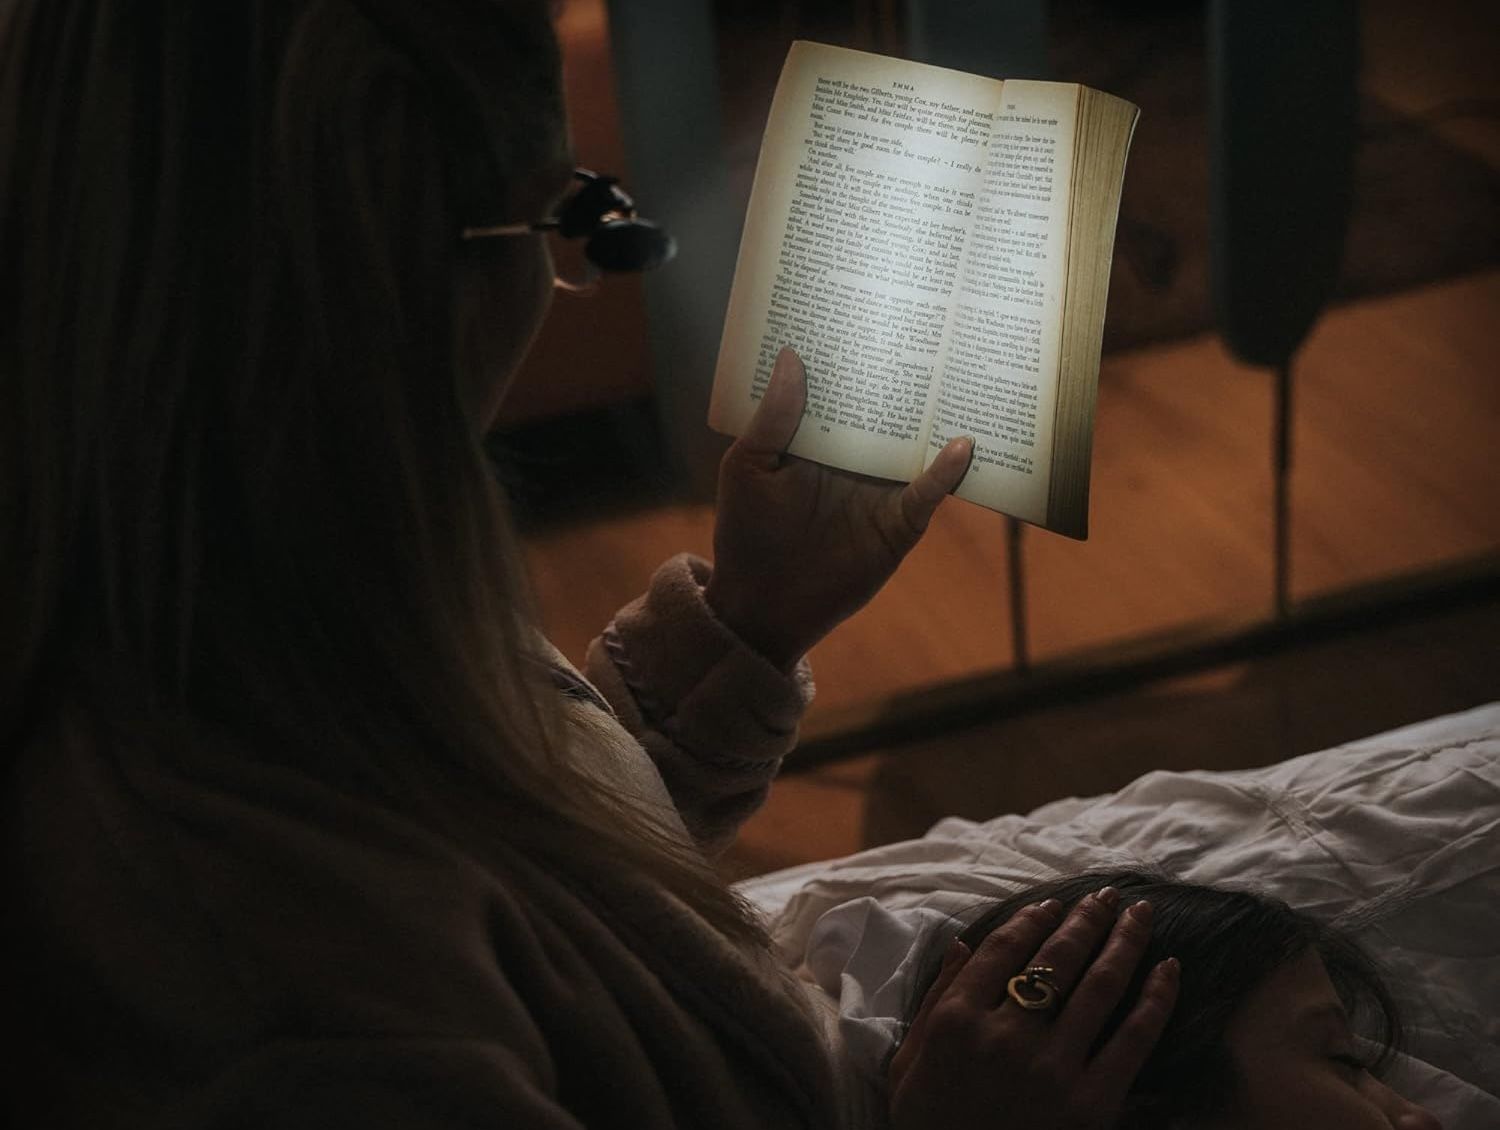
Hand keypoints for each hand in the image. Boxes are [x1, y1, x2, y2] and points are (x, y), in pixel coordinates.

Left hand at [703, 346, 973, 669]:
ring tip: (965, 375)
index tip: (873, 310)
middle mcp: (855, 458)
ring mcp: (880, 488)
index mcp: (818, 439)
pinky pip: (926, 493)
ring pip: (915, 445)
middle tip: (932, 327)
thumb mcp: (748, 468)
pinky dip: (944, 472)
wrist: (763, 606)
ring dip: (938, 417)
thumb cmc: (746, 534)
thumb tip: (790, 355)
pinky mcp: (898, 522)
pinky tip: (959, 447)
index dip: (857, 356)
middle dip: (909, 376)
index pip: (844, 388)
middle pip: (889, 410)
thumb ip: (774, 418)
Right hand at [886, 892, 1179, 1129]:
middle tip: (1107, 897)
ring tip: (1140, 915)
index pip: (1004, 950)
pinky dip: (1157, 998)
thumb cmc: (929, 1124)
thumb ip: (933, 999)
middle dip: (1087, 918)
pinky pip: (1134, 1038)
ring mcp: (1053, 1069)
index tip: (1053, 905)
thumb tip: (961, 943)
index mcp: (958, 1020)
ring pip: (1100, 985)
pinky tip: (1169, 968)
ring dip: (1125, 941)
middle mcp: (1006, 1036)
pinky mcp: (1092, 1103)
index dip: (1032, 920)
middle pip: (1057, 958)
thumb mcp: (908, 1062)